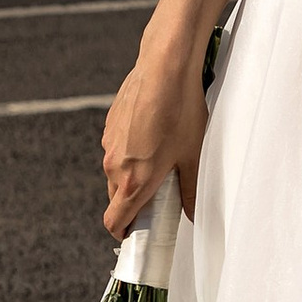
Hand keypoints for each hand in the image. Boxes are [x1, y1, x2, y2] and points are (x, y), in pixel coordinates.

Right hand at [102, 44, 206, 239]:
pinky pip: (116, 150)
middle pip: (116, 198)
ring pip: (116, 173)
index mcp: (134, 181)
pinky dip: (130, 153)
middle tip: (159, 198)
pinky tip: (154, 138)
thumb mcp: (193, 155)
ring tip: (161, 162)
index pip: (114, 221)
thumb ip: (190, 191)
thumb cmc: (181, 111)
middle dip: (134, 204)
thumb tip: (192, 214)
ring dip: (132, 176)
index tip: (138, 233)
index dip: (124, 233)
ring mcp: (109, 144)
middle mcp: (114, 166)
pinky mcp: (109, 125)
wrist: (165, 68)